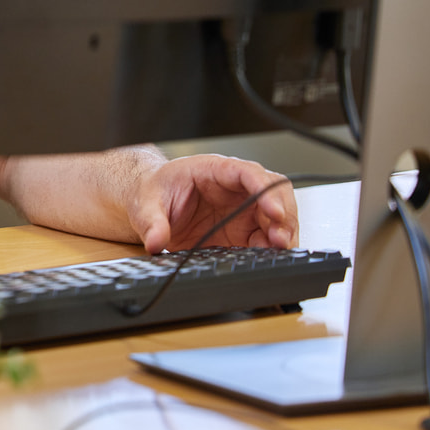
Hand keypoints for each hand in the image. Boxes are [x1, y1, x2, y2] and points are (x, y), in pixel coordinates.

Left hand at [127, 154, 297, 253]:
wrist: (151, 203)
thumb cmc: (154, 192)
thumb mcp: (146, 204)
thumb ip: (152, 222)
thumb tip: (155, 241)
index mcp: (214, 170)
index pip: (248, 173)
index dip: (265, 190)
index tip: (273, 211)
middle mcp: (235, 188)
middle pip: (274, 193)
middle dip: (283, 215)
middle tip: (279, 238)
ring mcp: (242, 210)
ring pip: (278, 216)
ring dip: (283, 233)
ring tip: (279, 250)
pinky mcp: (243, 231)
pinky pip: (266, 238)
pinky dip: (273, 248)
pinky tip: (269, 258)